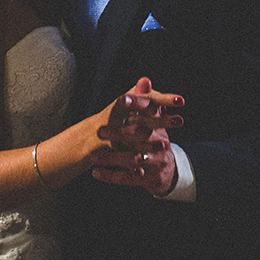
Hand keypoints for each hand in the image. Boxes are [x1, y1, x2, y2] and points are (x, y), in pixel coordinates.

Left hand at [91, 78, 184, 196]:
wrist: (167, 171)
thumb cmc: (154, 140)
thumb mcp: (154, 122)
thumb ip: (146, 101)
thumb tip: (144, 79)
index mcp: (159, 126)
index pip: (150, 113)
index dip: (137, 105)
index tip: (121, 99)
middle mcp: (160, 144)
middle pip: (140, 136)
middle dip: (120, 133)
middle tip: (99, 131)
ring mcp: (155, 163)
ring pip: (133, 159)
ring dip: (112, 158)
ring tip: (92, 156)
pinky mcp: (148, 179)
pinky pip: (128, 178)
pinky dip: (111, 175)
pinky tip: (95, 172)